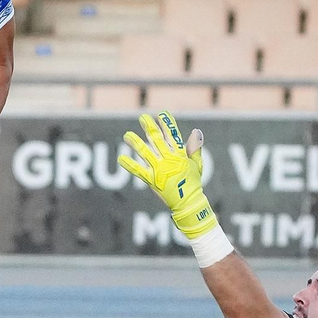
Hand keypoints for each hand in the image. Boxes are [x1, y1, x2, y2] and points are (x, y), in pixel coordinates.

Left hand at [117, 111, 216, 238]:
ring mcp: (159, 170)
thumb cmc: (193, 183)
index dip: (167, 124)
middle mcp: (168, 160)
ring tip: (126, 135)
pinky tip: (121, 158)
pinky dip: (129, 165)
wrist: (188, 202)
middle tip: (142, 118)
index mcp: (180, 155)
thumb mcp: (197, 164)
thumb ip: (194, 148)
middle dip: (149, 128)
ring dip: (135, 143)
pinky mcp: (151, 180)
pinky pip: (138, 171)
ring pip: (145, 153)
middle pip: (157, 140)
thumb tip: (196, 131)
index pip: (173, 136)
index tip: (161, 114)